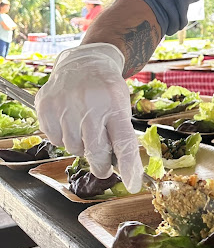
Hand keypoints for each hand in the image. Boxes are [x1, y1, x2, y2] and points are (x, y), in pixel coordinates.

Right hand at [35, 43, 142, 192]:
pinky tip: (70, 121)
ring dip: (81, 145)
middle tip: (103, 166)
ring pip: (74, 148)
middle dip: (101, 165)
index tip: (133, 184)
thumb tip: (123, 168)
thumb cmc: (107, 89)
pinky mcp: (47, 106)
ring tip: (85, 126)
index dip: (129, 166)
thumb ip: (121, 133)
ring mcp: (66, 105)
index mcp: (114, 104)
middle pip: (96, 151)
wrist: (84, 63)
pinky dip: (64, 137)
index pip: (124, 142)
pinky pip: (55, 139)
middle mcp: (90, 104)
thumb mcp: (121, 104)